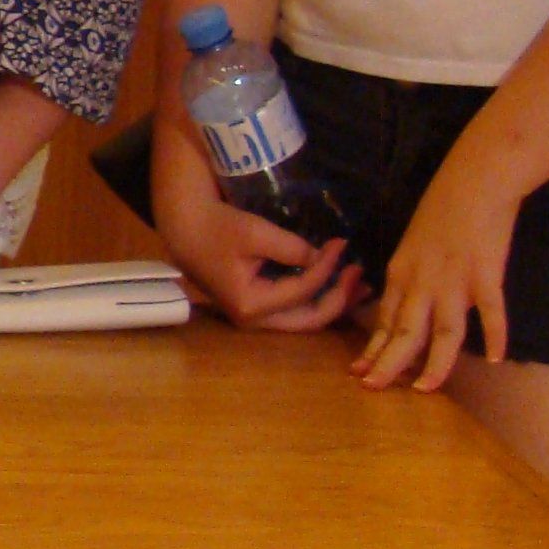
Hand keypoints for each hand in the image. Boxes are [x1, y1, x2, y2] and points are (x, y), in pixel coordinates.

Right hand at [151, 138, 360, 332]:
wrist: (185, 228)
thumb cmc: (217, 228)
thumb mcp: (256, 233)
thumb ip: (294, 248)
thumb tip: (327, 257)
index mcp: (251, 304)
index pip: (304, 289)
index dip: (329, 267)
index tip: (343, 244)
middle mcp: (253, 319)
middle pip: (310, 320)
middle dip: (341, 300)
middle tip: (363, 279)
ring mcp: (253, 317)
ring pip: (304, 319)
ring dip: (333, 303)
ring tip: (358, 287)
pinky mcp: (255, 307)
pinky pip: (294, 310)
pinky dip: (317, 299)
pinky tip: (333, 285)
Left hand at [357, 144, 517, 391]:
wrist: (475, 180)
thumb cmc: (444, 206)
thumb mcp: (413, 241)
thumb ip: (411, 273)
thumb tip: (406, 298)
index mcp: (401, 273)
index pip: (384, 320)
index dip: (373, 348)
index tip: (360, 372)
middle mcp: (423, 283)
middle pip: (403, 332)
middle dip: (387, 364)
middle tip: (373, 389)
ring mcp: (455, 282)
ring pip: (443, 334)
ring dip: (434, 364)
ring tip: (426, 389)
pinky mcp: (487, 276)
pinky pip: (492, 313)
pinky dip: (495, 337)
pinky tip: (494, 359)